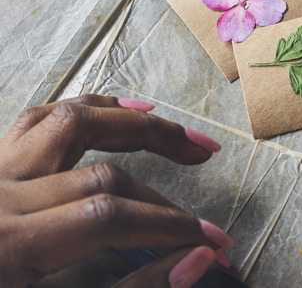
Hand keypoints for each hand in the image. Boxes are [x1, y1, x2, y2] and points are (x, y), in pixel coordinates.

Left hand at [0, 95, 233, 287]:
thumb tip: (193, 262)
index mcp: (6, 246)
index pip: (109, 217)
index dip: (171, 227)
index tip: (211, 242)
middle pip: (100, 167)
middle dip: (164, 174)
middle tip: (208, 164)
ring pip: (68, 119)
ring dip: (132, 122)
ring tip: (176, 132)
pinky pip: (38, 119)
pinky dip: (88, 109)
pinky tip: (122, 110)